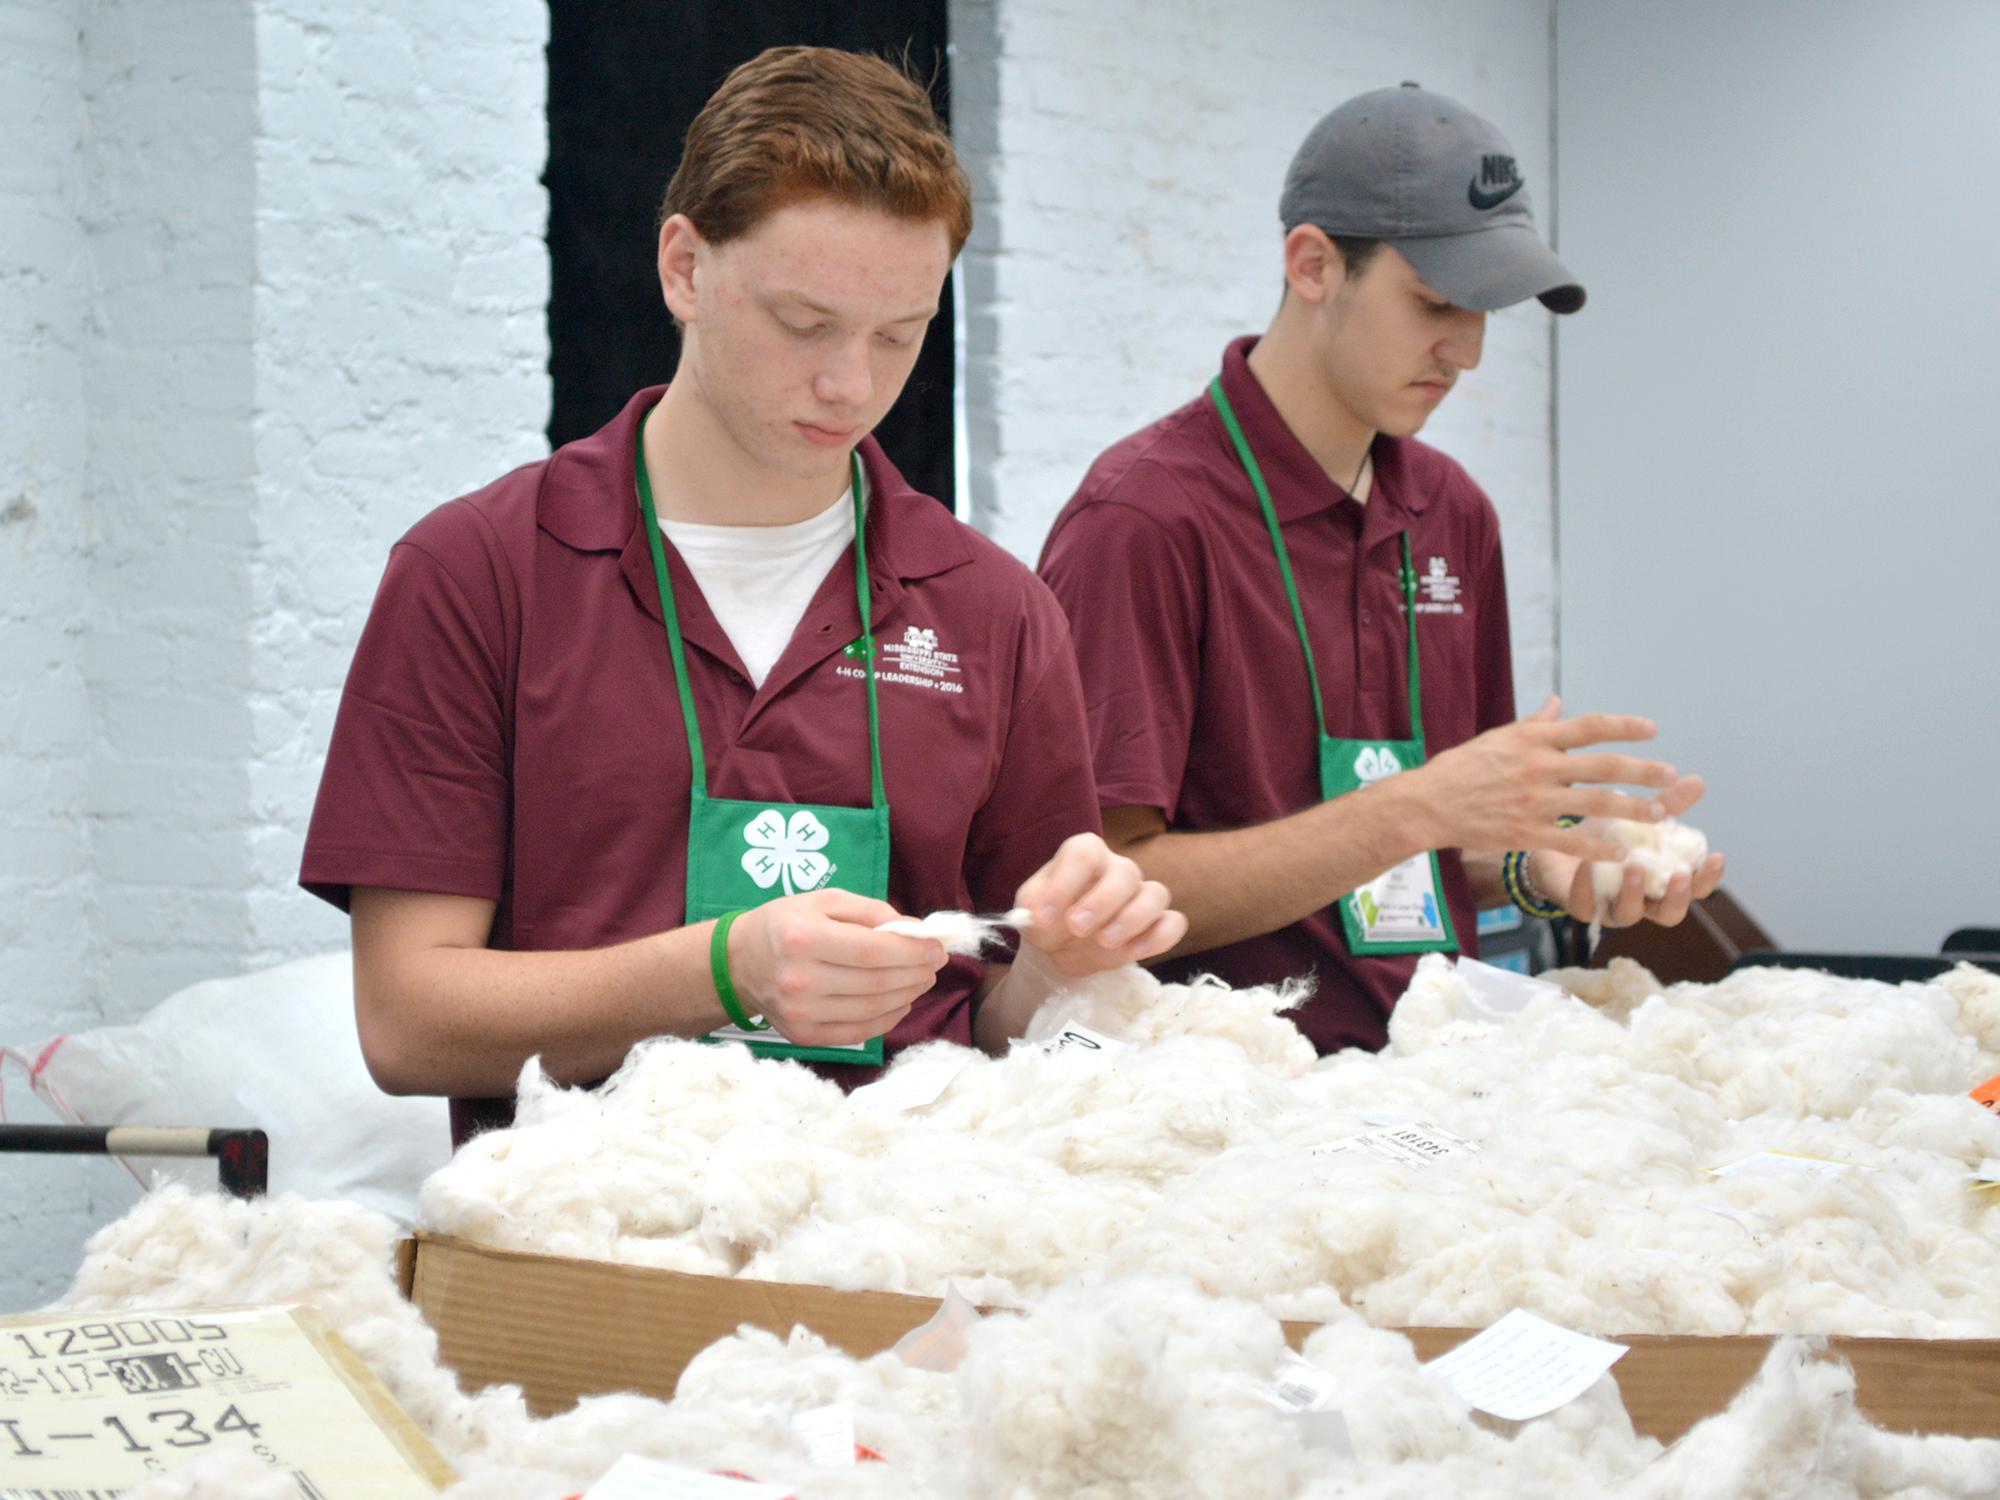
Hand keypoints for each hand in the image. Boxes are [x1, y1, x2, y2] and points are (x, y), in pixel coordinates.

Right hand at [725, 889, 948, 1047]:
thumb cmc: (786, 923)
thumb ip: (872, 911)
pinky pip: (858, 1033)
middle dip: (916, 973)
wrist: (738, 962)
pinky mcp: (803, 1036)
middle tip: (935, 963)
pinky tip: (900, 1001)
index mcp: (803, 938)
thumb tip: (916, 932)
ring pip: (872, 1010)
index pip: (873, 951)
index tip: (937, 947)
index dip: (912, 952)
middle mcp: (800, 979)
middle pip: (877, 983)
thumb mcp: (825, 900)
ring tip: (921, 979)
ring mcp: (800, 1013)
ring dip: (908, 995)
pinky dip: (888, 1018)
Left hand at [1012, 832, 1187, 979]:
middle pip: (1125, 872)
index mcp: (1084, 854)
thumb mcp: (1030, 912)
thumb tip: (1042, 914)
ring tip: (1105, 942)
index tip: (1044, 915)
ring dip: (1132, 919)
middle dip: (1101, 902)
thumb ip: (1033, 909)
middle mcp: (1117, 868)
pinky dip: (1159, 937)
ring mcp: (1140, 895)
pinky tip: (1133, 952)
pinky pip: (1173, 923)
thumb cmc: (1047, 920)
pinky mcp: (1155, 924)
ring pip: (1156, 894)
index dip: (1064, 883)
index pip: (1083, 853)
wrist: (1061, 947)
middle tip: (1076, 928)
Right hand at [1415, 696, 1684, 860]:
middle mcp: (1538, 767)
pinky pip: (1570, 839)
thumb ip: (1535, 723)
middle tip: (1672, 776)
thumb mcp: (1499, 737)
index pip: (1589, 727)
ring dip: (1633, 808)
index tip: (1652, 730)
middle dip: (1643, 771)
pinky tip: (1622, 852)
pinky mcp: (1525, 832)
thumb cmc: (1463, 768)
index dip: (1624, 727)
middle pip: (1603, 766)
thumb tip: (1558, 702)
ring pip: (1595, 803)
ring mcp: (1533, 801)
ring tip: (1661, 813)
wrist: (1428, 804)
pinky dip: (1599, 846)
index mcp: (1534, 740)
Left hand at [1527, 780, 1726, 926]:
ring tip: (1634, 866)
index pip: (1696, 889)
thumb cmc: (1608, 833)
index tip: (1717, 856)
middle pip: (1670, 914)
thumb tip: (1697, 781)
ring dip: (1634, 892)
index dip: (1708, 877)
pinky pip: (1586, 903)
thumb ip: (1667, 804)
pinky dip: (1589, 883)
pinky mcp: (1581, 907)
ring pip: (1629, 914)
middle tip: (1680, 875)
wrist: (1557, 839)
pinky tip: (1590, 861)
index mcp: (1663, 882)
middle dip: (1677, 896)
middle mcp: (1643, 901)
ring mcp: (1611, 908)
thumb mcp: (1638, 815)